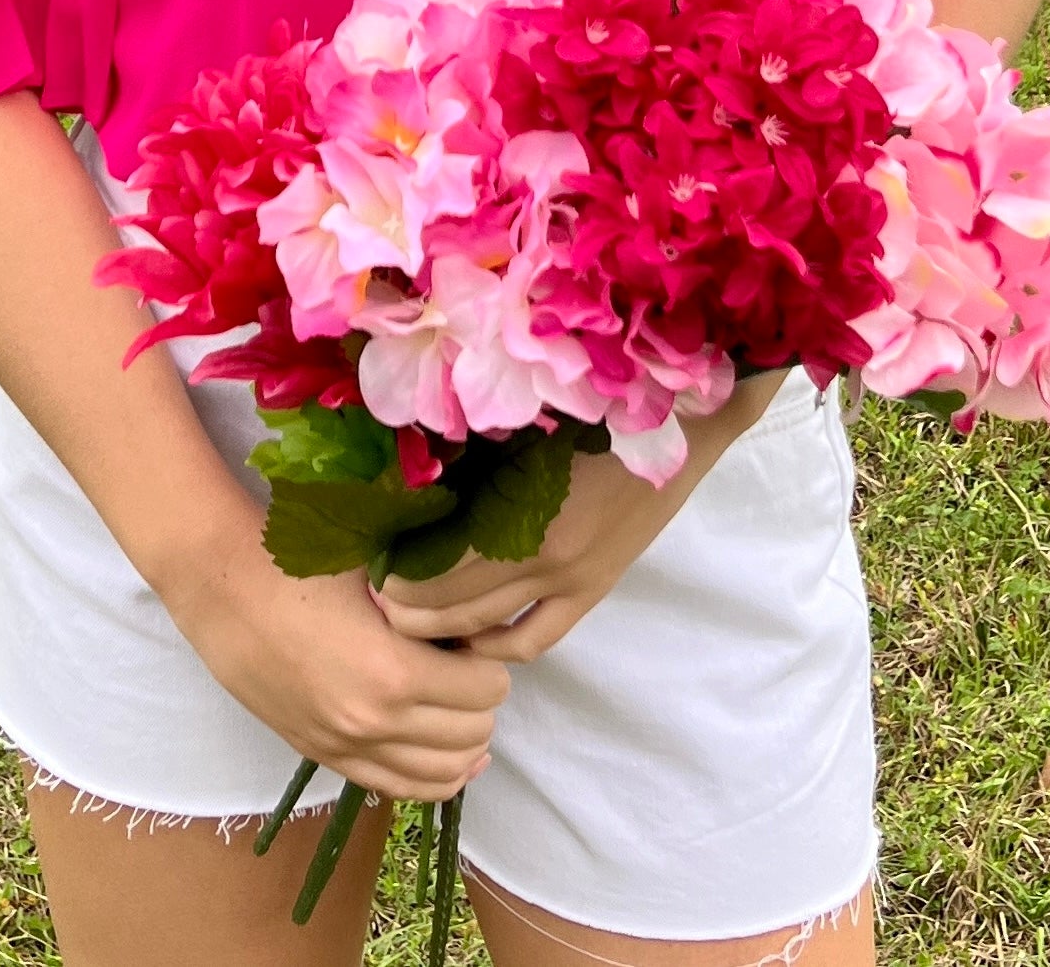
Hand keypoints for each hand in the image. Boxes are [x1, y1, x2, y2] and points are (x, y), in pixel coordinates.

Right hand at [162, 512, 509, 803]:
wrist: (224, 588)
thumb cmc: (302, 562)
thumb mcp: (377, 568)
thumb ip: (431, 596)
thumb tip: (480, 611)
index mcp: (393, 672)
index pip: (486, 688)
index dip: (492, 659)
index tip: (478, 637)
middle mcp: (374, 723)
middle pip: (472, 734)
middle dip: (483, 699)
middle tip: (470, 664)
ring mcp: (347, 747)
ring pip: (442, 774)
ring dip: (465, 740)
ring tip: (462, 703)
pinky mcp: (325, 756)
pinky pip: (399, 789)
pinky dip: (435, 776)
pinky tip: (451, 754)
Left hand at [371, 374, 781, 664]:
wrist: (684, 419)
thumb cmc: (596, 402)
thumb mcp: (522, 425)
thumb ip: (472, 458)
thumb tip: (412, 478)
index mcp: (517, 515)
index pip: (435, 574)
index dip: (394, 580)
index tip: (365, 569)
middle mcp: (539, 561)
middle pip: (453, 610)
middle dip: (407, 613)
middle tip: (374, 602)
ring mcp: (572, 581)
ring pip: (489, 632)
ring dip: (445, 634)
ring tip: (411, 623)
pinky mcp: (596, 588)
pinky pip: (537, 638)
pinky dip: (498, 647)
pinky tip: (473, 641)